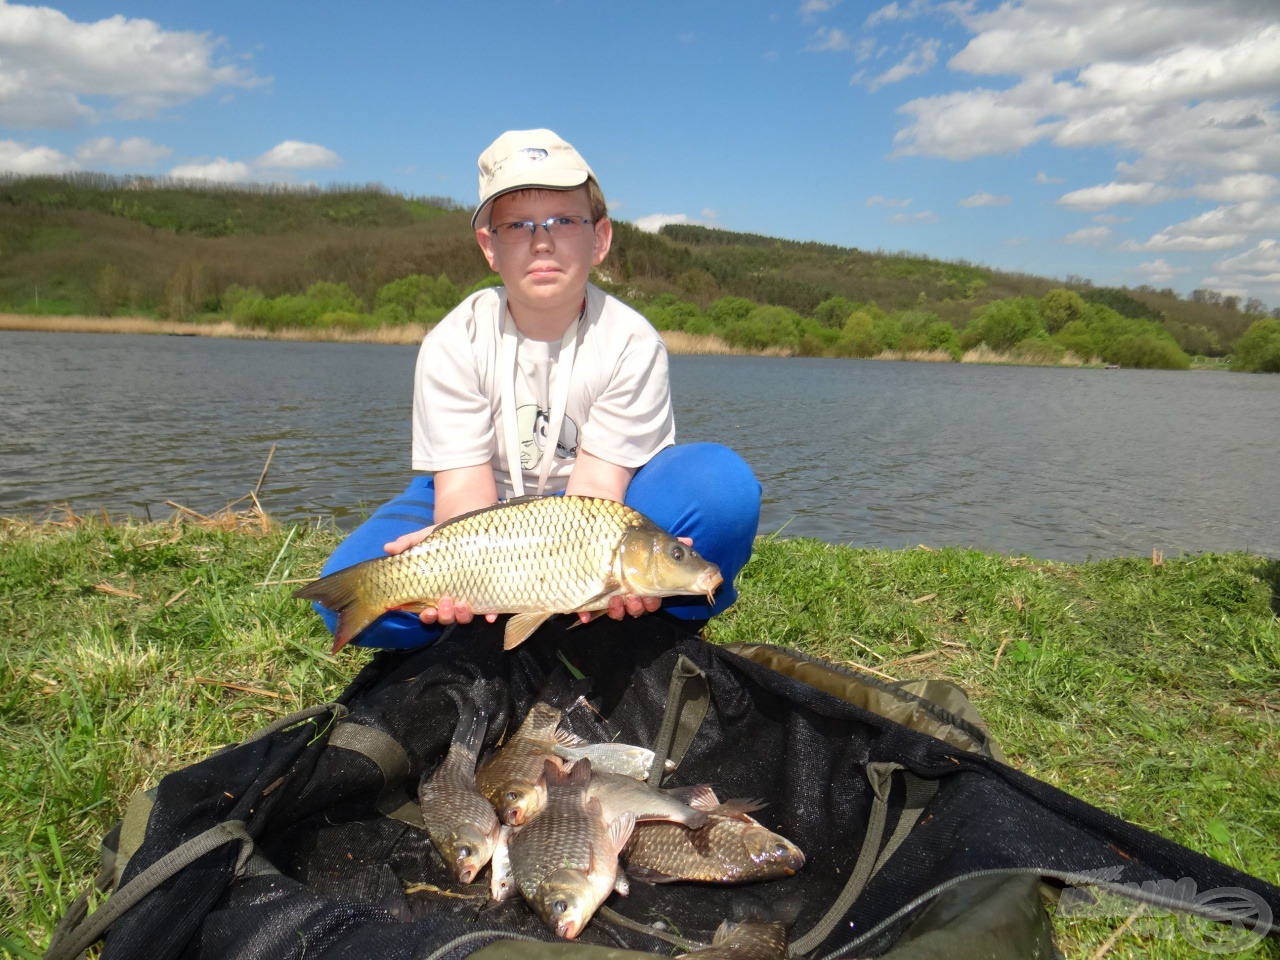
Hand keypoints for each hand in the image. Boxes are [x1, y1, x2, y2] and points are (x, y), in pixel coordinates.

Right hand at [383, 526, 496, 626]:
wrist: (469, 532)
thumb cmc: (443, 540)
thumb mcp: (424, 538)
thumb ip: (407, 544)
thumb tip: (387, 548)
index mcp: (433, 593)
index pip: (428, 612)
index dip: (427, 616)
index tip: (428, 611)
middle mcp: (450, 601)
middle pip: (446, 618)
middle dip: (445, 615)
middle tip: (445, 601)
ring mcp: (468, 599)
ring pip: (464, 617)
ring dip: (463, 616)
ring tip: (463, 604)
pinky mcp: (485, 595)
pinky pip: (488, 610)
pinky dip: (490, 615)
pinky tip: (490, 616)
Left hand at [576, 537, 692, 624]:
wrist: (596, 526)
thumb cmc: (628, 536)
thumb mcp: (648, 539)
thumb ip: (670, 545)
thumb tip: (689, 542)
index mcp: (644, 583)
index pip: (652, 600)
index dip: (652, 602)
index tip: (651, 597)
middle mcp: (628, 592)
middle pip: (636, 608)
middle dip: (636, 607)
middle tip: (633, 597)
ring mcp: (608, 595)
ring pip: (616, 611)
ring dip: (617, 610)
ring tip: (614, 600)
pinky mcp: (587, 595)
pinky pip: (586, 611)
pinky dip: (585, 616)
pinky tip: (583, 617)